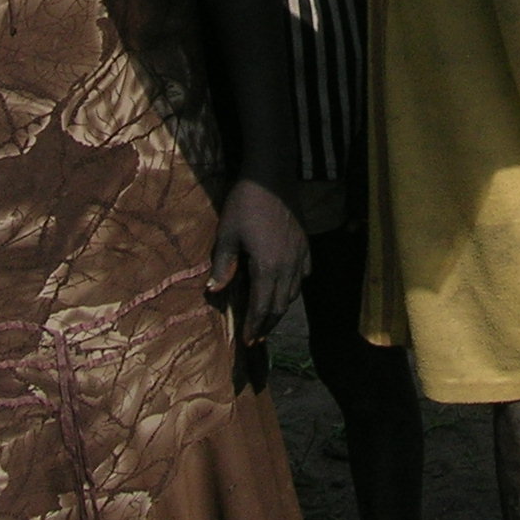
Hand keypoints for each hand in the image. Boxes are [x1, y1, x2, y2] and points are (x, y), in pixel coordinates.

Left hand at [208, 176, 307, 345]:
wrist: (272, 176)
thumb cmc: (246, 203)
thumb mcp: (227, 234)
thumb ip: (223, 264)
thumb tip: (214, 290)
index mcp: (267, 267)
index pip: (261, 306)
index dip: (254, 326)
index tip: (248, 343)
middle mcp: (288, 266)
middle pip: (280, 305)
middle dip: (268, 324)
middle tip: (258, 338)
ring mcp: (300, 255)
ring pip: (293, 292)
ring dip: (280, 308)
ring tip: (269, 318)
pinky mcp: (305, 244)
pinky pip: (303, 274)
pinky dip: (295, 287)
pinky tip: (287, 288)